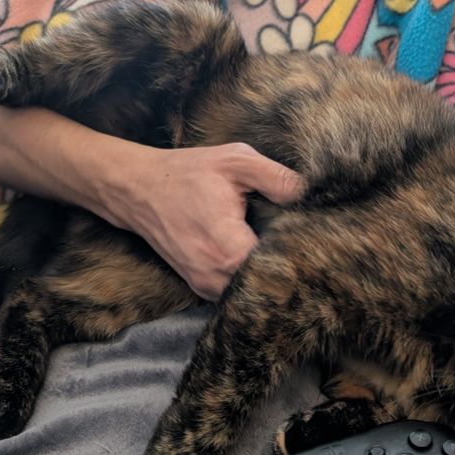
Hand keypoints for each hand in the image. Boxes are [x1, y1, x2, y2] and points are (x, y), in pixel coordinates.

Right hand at [95, 142, 304, 300]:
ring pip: (252, 294)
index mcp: (230, 249)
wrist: (138, 189)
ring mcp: (207, 287)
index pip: (282, 270)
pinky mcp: (202, 288)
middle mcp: (217, 277)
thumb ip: (276, 177)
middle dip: (290, 270)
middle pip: (270, 287)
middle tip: (308, 248)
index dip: (303, 258)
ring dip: (270, 277)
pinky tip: (262, 259)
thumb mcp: (235, 160)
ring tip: (286, 253)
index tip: (316, 242)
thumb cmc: (187, 173)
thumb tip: (311, 192)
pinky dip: (250, 280)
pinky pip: (235, 293)